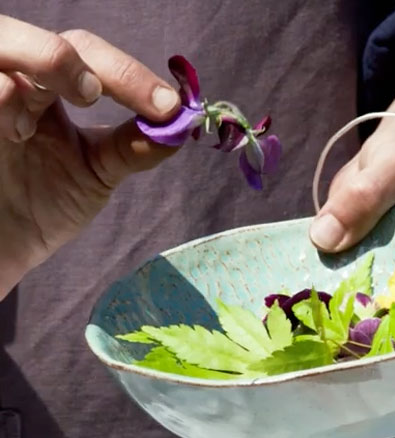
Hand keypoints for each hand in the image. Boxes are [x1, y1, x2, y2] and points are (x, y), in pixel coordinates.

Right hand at [0, 15, 181, 298]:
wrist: (6, 242)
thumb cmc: (47, 202)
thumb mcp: (97, 171)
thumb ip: (134, 146)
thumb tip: (181, 126)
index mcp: (51, 88)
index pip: (89, 56)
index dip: (129, 75)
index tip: (169, 106)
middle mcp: (18, 80)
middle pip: (46, 42)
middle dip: (79, 63)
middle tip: (94, 94)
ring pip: (3, 45)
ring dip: (39, 72)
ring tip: (46, 122)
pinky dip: (2, 96)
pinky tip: (16, 133)